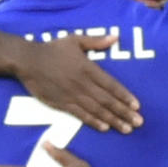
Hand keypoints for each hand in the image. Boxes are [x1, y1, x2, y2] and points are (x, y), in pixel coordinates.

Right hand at [17, 35, 142, 132]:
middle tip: (138, 123)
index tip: (137, 106)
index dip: (125, 96)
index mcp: (88, 68)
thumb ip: (96, 41)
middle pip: (107, 101)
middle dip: (124, 112)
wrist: (28, 61)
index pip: (111, 85)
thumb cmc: (52, 49)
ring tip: (126, 129)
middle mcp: (82, 84)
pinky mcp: (61, 104)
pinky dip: (93, 121)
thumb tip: (115, 37)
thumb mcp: (75, 40)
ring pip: (96, 110)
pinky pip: (80, 115)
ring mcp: (72, 95)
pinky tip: (104, 128)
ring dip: (113, 120)